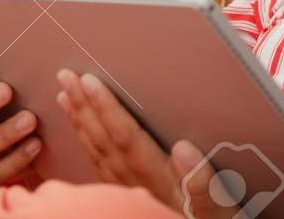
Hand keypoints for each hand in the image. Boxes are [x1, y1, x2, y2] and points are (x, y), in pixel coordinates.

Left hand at [56, 69, 243, 217]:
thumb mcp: (219, 207)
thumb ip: (203, 183)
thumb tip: (183, 148)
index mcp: (158, 180)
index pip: (126, 138)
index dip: (107, 108)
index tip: (89, 81)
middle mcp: (137, 184)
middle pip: (103, 141)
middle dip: (84, 107)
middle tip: (66, 77)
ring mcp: (128, 190)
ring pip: (96, 153)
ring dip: (80, 122)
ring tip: (64, 96)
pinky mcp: (127, 195)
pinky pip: (99, 165)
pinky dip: (86, 143)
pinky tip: (82, 130)